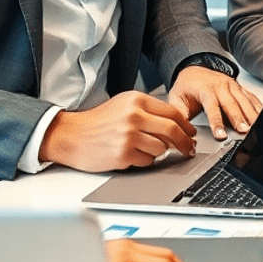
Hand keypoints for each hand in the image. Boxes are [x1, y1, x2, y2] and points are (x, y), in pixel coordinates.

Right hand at [40, 91, 196, 171]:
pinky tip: (131, 154)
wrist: (71, 135)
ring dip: (159, 152)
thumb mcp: (124, 105)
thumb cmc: (98, 122)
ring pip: (162, 148)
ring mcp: (129, 135)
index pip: (173, 112)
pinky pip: (148, 161)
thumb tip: (178, 125)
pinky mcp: (123, 154)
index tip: (191, 133)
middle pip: (173, 130)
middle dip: (185, 142)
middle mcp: (134, 116)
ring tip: (143, 148)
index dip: (186, 125)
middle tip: (189, 148)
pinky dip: (144, 160)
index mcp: (136, 100)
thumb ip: (149, 111)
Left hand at [168, 65, 262, 139]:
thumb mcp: (176, 98)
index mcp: (205, 89)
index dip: (217, 121)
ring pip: (244, 101)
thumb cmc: (187, 86)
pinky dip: (258, 107)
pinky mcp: (240, 88)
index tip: (220, 134)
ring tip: (255, 127)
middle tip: (244, 131)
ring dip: (251, 114)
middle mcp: (221, 86)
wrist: (195, 69)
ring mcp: (233, 86)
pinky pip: (251, 98)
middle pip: (232, 104)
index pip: (212, 106)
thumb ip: (179, 113)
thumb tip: (180, 129)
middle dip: (239, 118)